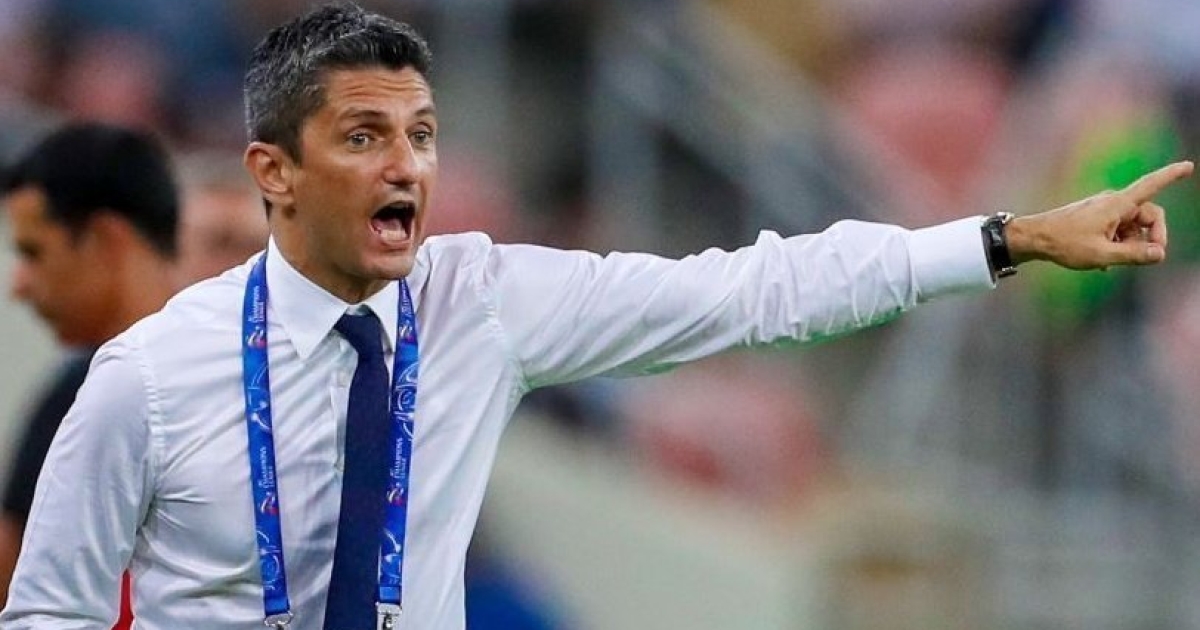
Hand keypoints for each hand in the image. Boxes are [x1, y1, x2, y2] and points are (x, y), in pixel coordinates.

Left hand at [1006, 161, 1194, 269]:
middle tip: (1150, 257)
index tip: (1188, 166)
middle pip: (1148, 215)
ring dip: (1131, 243)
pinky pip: (1118, 229)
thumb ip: (1133, 255)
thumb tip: (1160, 254)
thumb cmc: (1065, 244)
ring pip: (1132, 226)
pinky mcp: (1096, 217)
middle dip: (1153, 236)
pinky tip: (1103, 262)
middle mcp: (1113, 202)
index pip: (1150, 186)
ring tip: (1111, 261)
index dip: (1170, 176)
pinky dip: (1117, 244)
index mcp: (1117, 204)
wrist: (1034, 238)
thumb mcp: (1102, 254)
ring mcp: (1104, 209)